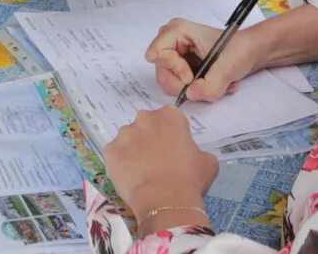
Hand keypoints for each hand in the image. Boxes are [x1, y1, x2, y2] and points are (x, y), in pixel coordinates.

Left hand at [103, 108, 216, 229]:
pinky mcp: (109, 151)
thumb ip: (197, 151)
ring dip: (134, 150)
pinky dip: (121, 164)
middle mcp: (144, 118)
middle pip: (146, 125)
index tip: (175, 149)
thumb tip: (191, 156)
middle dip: (150, 138)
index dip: (173, 134)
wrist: (165, 200)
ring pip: (128, 139)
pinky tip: (131, 178)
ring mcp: (124, 134)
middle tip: (158, 160)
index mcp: (170, 116)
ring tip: (143, 172)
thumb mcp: (208, 162)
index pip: (171, 118)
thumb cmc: (190, 178)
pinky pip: (116, 155)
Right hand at [144, 17, 264, 101]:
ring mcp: (175, 54)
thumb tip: (190, 95)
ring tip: (216, 83)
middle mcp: (172, 40)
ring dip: (194, 89)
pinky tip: (214, 82)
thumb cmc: (240, 50)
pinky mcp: (180, 65)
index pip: (158, 54)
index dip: (174, 70)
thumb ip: (210, 85)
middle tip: (207, 84)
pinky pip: (179, 85)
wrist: (251, 52)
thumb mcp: (228, 68)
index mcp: (178, 31)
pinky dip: (197, 89)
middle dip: (185, 85)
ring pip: (170, 82)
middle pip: (162, 72)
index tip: (192, 77)